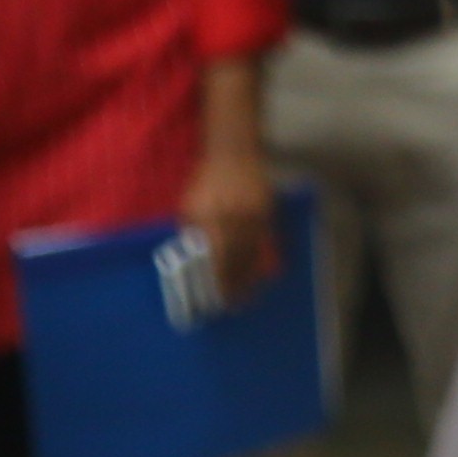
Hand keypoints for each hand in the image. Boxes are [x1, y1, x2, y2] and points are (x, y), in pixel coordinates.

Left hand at [181, 141, 279, 297]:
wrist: (234, 153)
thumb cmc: (206, 180)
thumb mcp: (189, 205)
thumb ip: (191, 232)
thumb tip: (194, 259)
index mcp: (212, 216)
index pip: (217, 256)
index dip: (218, 278)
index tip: (216, 296)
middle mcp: (235, 218)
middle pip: (237, 259)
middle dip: (234, 283)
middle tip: (231, 302)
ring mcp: (255, 215)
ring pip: (254, 252)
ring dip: (249, 276)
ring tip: (245, 295)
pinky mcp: (268, 212)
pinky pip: (267, 241)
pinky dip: (263, 258)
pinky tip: (260, 272)